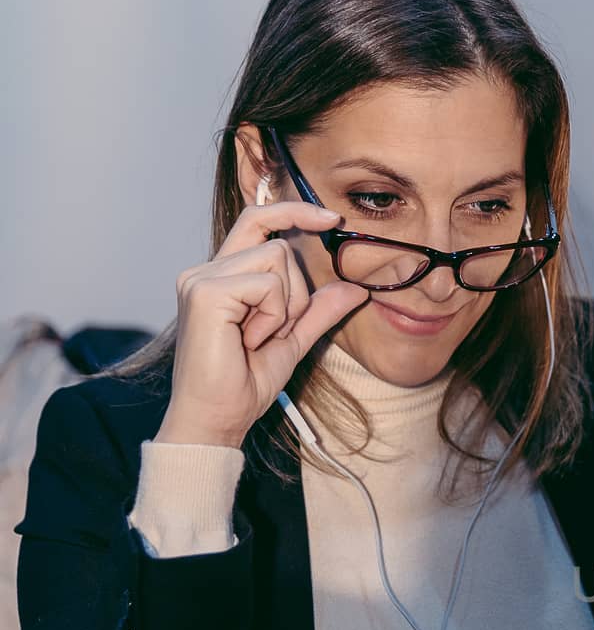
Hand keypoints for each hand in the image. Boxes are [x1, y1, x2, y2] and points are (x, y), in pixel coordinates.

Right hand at [159, 202, 368, 448]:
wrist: (216, 418)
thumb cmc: (244, 384)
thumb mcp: (293, 340)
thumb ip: (319, 311)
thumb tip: (356, 288)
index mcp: (222, 275)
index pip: (258, 220)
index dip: (294, 211)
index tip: (334, 219)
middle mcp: (206, 270)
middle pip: (279, 245)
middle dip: (295, 293)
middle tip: (272, 334)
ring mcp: (201, 278)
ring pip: (277, 259)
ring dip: (284, 307)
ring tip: (256, 339)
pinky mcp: (205, 291)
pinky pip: (268, 285)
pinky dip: (273, 316)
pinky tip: (249, 341)